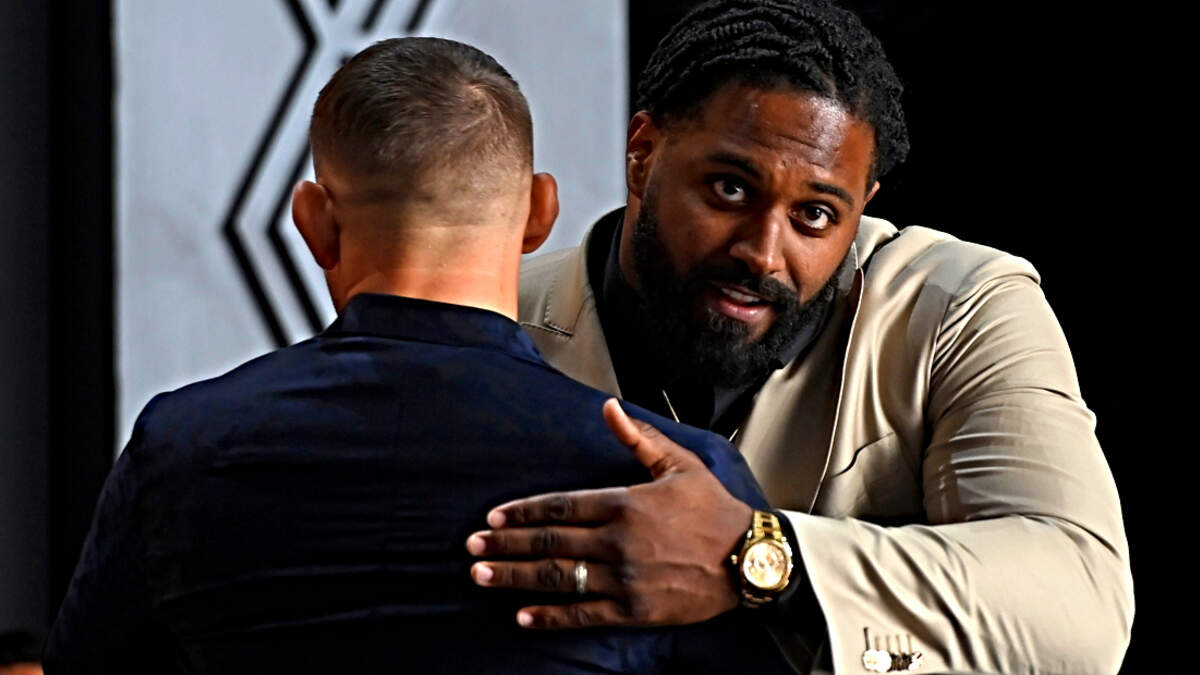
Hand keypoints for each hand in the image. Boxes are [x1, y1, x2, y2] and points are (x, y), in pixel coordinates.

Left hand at [466, 398, 753, 628]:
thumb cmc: (716, 511)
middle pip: (549, 541)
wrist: (750, 560)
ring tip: (482, 576)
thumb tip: (609, 408)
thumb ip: (639, 438)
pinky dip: (550, 616)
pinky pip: (583, 614)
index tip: (494, 518)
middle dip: (505, 545)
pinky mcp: (634, 610)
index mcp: (624, 503)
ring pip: (557, 576)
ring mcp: (623, 578)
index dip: (522, 511)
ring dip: (515, 577)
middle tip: (472, 548)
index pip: (560, 505)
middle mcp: (617, 541)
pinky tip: (523, 616)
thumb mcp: (679, 464)